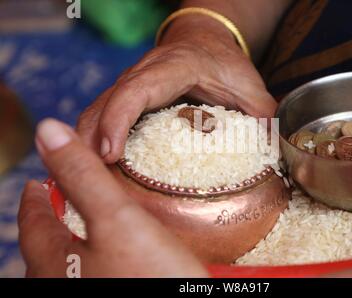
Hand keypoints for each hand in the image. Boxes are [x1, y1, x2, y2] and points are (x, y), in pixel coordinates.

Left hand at [19, 119, 207, 276]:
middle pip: (45, 248)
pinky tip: (115, 262)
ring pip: (67, 267)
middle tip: (57, 201)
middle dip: (50, 220)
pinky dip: (94, 261)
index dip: (36, 198)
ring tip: (84, 228)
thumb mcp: (117, 220)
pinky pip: (91, 277)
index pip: (33, 223)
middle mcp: (62, 284)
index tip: (36, 184)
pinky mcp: (112, 292)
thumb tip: (49, 130)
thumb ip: (82, 176)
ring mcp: (85, 293)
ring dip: (72, 243)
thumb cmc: (150, 279)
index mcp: (55, 262)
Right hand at [76, 15, 276, 163]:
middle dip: (91, 141)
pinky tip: (92, 164)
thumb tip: (273, 152)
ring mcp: (131, 83)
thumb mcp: (249, 85)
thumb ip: (263, 114)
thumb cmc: (225, 62)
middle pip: (106, 103)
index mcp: (173, 68)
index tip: (110, 153)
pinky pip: (101, 115)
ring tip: (85, 178)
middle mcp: (144, 74)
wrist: (205, 39)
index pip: (136, 91)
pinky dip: (93, 139)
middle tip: (89, 178)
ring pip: (96, 109)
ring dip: (86, 143)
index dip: (118, 120)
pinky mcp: (127, 95)